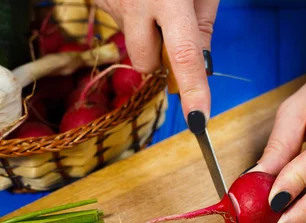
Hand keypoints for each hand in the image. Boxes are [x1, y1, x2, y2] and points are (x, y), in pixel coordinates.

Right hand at [95, 0, 218, 122]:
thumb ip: (202, 24)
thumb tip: (201, 67)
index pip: (184, 56)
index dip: (193, 91)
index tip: (198, 120)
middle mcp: (134, 5)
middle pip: (146, 63)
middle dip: (161, 59)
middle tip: (173, 29)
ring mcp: (110, 3)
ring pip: (133, 44)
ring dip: (147, 35)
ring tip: (156, 3)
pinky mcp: (97, 0)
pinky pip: (121, 24)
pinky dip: (135, 19)